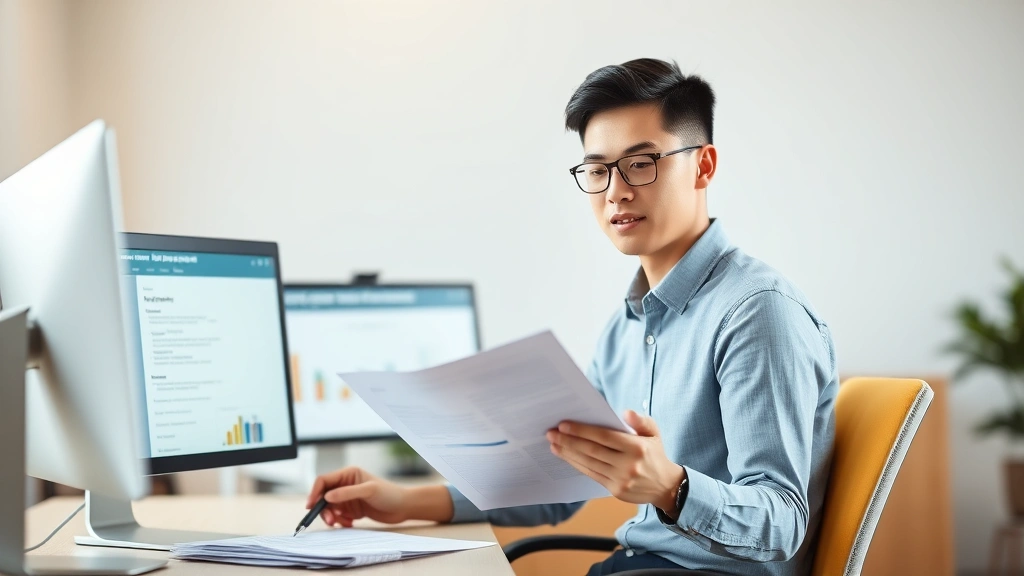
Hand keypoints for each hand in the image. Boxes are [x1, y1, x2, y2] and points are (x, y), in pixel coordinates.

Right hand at [306, 467, 409, 526]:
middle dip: (324, 509)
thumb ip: (347, 493)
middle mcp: (346, 485)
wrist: (403, 507)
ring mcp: (348, 498)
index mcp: (348, 474)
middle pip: (324, 496)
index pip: (324, 481)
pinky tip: (351, 523)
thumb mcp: (369, 491)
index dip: (314, 492)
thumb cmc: (389, 494)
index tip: (310, 506)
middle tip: (330, 521)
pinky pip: (338, 516)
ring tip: (343, 523)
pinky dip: (340, 521)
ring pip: (330, 508)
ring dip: (332, 517)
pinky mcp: (352, 509)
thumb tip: (326, 496)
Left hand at [547, 410, 684, 515]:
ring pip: (589, 464)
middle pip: (592, 451)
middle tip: (551, 433)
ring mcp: (621, 479)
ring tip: (553, 444)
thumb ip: (641, 421)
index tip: (564, 425)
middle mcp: (628, 464)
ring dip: (568, 454)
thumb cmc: (654, 453)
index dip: (582, 431)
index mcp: (637, 447)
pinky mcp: (615, 490)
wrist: (665, 485)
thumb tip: (624, 413)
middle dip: (569, 441)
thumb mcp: (654, 433)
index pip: (604, 437)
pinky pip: (592, 475)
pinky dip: (577, 465)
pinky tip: (566, 457)